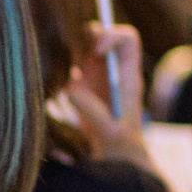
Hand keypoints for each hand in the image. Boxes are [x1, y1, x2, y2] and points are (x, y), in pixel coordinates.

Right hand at [66, 21, 153, 169]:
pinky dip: (63, 71)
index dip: (111, 37)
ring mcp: (100, 75)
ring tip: (68, 77)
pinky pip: (73, 65)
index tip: (96, 52)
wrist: (117, 156)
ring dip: (73, 55)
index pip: (127, 40)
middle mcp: (115, 70)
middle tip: (75, 59)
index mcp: (128, 76)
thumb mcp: (109, 131)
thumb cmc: (120, 145)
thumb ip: (91, 108)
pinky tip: (62, 89)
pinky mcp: (85, 85)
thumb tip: (71, 86)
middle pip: (104, 35)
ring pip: (87, 47)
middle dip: (88, 38)